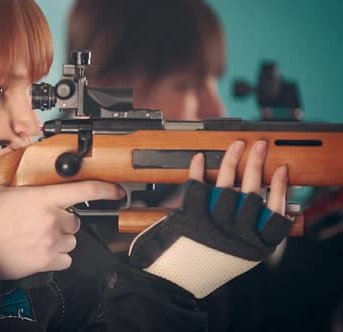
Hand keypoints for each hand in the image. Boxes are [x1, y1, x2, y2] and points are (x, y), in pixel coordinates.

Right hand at [0, 180, 123, 279]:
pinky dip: (57, 257)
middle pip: (76, 221)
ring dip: (61, 240)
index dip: (106, 189)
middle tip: (45, 224)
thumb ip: (9, 186)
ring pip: (72, 241)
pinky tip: (42, 252)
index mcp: (43, 198)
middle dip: (64, 222)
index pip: (85, 190)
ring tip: (40, 239)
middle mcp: (52, 219)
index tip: (117, 191)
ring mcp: (51, 241)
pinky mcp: (47, 261)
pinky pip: (66, 260)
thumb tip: (6, 184)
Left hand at [129, 140, 292, 297]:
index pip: (276, 212)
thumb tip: (256, 201)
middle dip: (257, 162)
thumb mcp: (236, 256)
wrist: (174, 282)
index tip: (282, 170)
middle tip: (260, 145)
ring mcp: (216, 226)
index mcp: (254, 246)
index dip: (281, 188)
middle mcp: (238, 235)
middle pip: (252, 190)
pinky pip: (197, 187)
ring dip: (232, 159)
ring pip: (227, 184)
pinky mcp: (192, 219)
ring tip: (237, 145)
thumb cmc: (204, 267)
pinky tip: (200, 158)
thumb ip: (249, 233)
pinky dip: (197, 169)